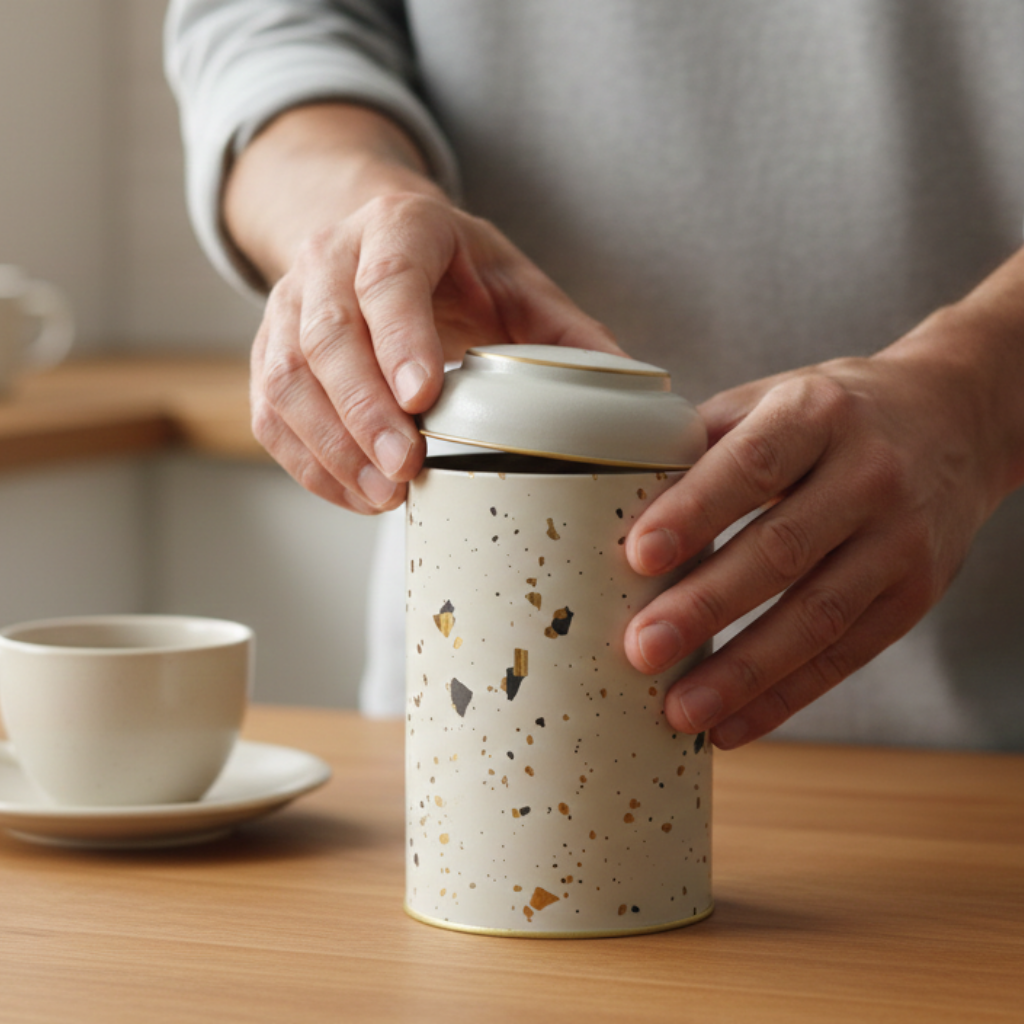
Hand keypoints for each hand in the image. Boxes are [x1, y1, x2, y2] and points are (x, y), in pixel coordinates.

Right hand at [249, 193, 621, 512]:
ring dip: (333, 445)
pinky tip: (357, 492)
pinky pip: (271, 414)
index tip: (422, 398)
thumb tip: (629, 389)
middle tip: (405, 469)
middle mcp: (331, 259)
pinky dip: (309, 463)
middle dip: (364, 409)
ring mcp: (288, 306)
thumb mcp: (516, 281)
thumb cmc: (454, 270)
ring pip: (289, 378)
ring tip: (385, 495)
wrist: (372, 242)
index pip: (389, 277)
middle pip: (328, 334)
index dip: (401, 337)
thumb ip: (567, 331)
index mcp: (401, 226)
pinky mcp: (269, 354)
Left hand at [623, 310, 1013, 748]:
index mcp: (817, 415)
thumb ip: (705, 444)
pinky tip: (732, 725)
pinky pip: (845, 656)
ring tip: (680, 709)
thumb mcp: (774, 400)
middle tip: (641, 649)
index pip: (752, 467)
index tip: (638, 555)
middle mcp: (868, 476)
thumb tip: (618, 504)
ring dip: (743, 673)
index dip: (694, 512)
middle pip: (781, 551)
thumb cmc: (834, 416)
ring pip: (817, 617)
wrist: (954, 422)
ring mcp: (899, 541)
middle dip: (706, 607)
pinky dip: (785, 697)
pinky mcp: (913, 596)